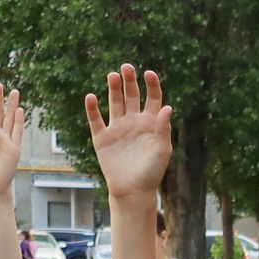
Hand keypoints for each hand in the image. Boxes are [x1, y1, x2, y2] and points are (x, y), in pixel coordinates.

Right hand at [83, 64, 174, 198]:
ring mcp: (117, 128)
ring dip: (113, 89)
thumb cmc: (152, 172)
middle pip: (131, 95)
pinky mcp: (102, 138)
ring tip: (113, 75)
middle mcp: (134, 122)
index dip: (152, 85)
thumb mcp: (161, 150)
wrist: (133, 191)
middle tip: (126, 67)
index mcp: (151, 123)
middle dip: (129, 81)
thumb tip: (167, 107)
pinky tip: (91, 97)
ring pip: (115, 103)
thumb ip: (163, 128)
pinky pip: (95, 120)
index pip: (152, 98)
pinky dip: (92, 108)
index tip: (149, 73)